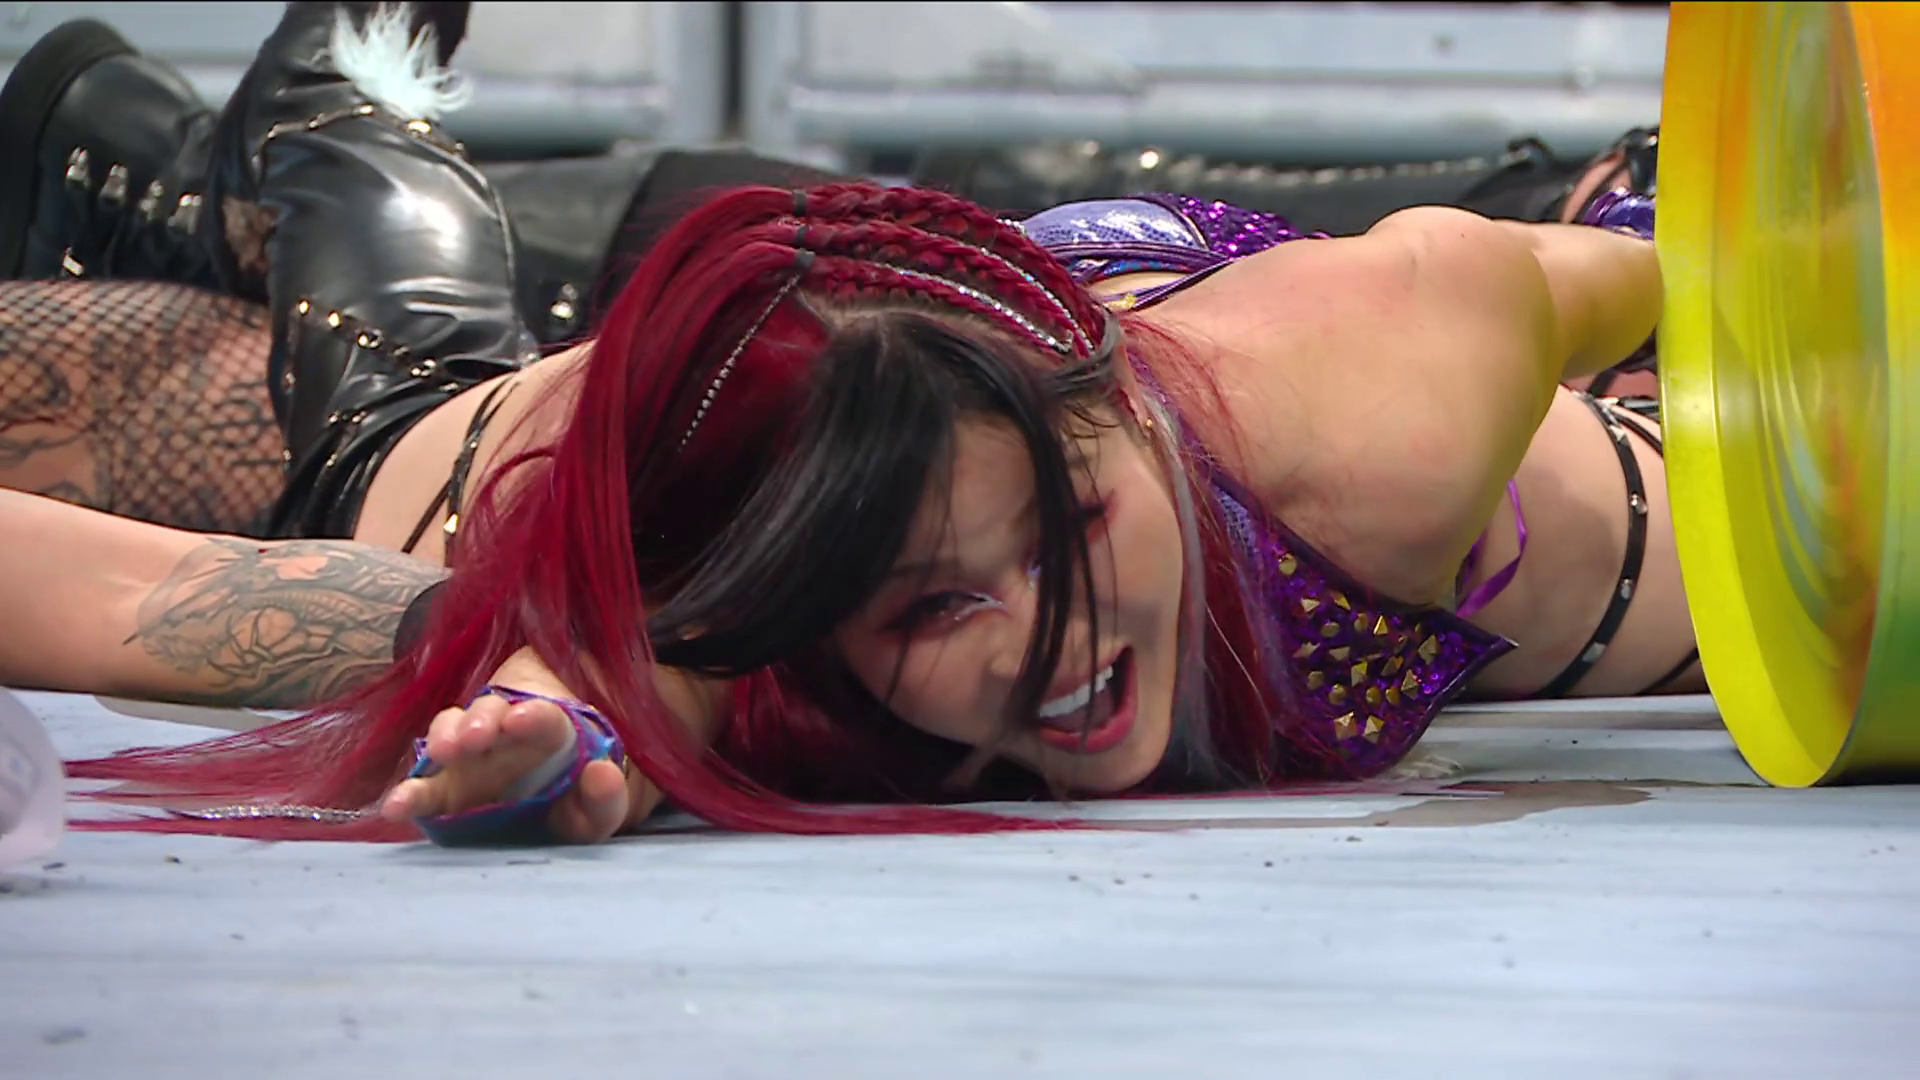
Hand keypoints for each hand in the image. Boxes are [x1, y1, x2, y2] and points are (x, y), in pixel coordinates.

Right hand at [377, 648, 654, 843]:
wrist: (555, 810)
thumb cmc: (578, 800)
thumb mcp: (600, 806)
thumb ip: (606, 797)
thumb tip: (602, 774)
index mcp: (546, 730)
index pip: (539, 715)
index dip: (529, 717)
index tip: (519, 720)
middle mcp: (501, 735)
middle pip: (485, 715)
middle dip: (477, 723)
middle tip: (474, 738)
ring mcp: (468, 758)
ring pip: (452, 733)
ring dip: (446, 740)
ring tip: (445, 753)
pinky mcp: (444, 789)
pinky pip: (424, 785)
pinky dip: (410, 793)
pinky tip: (396, 805)